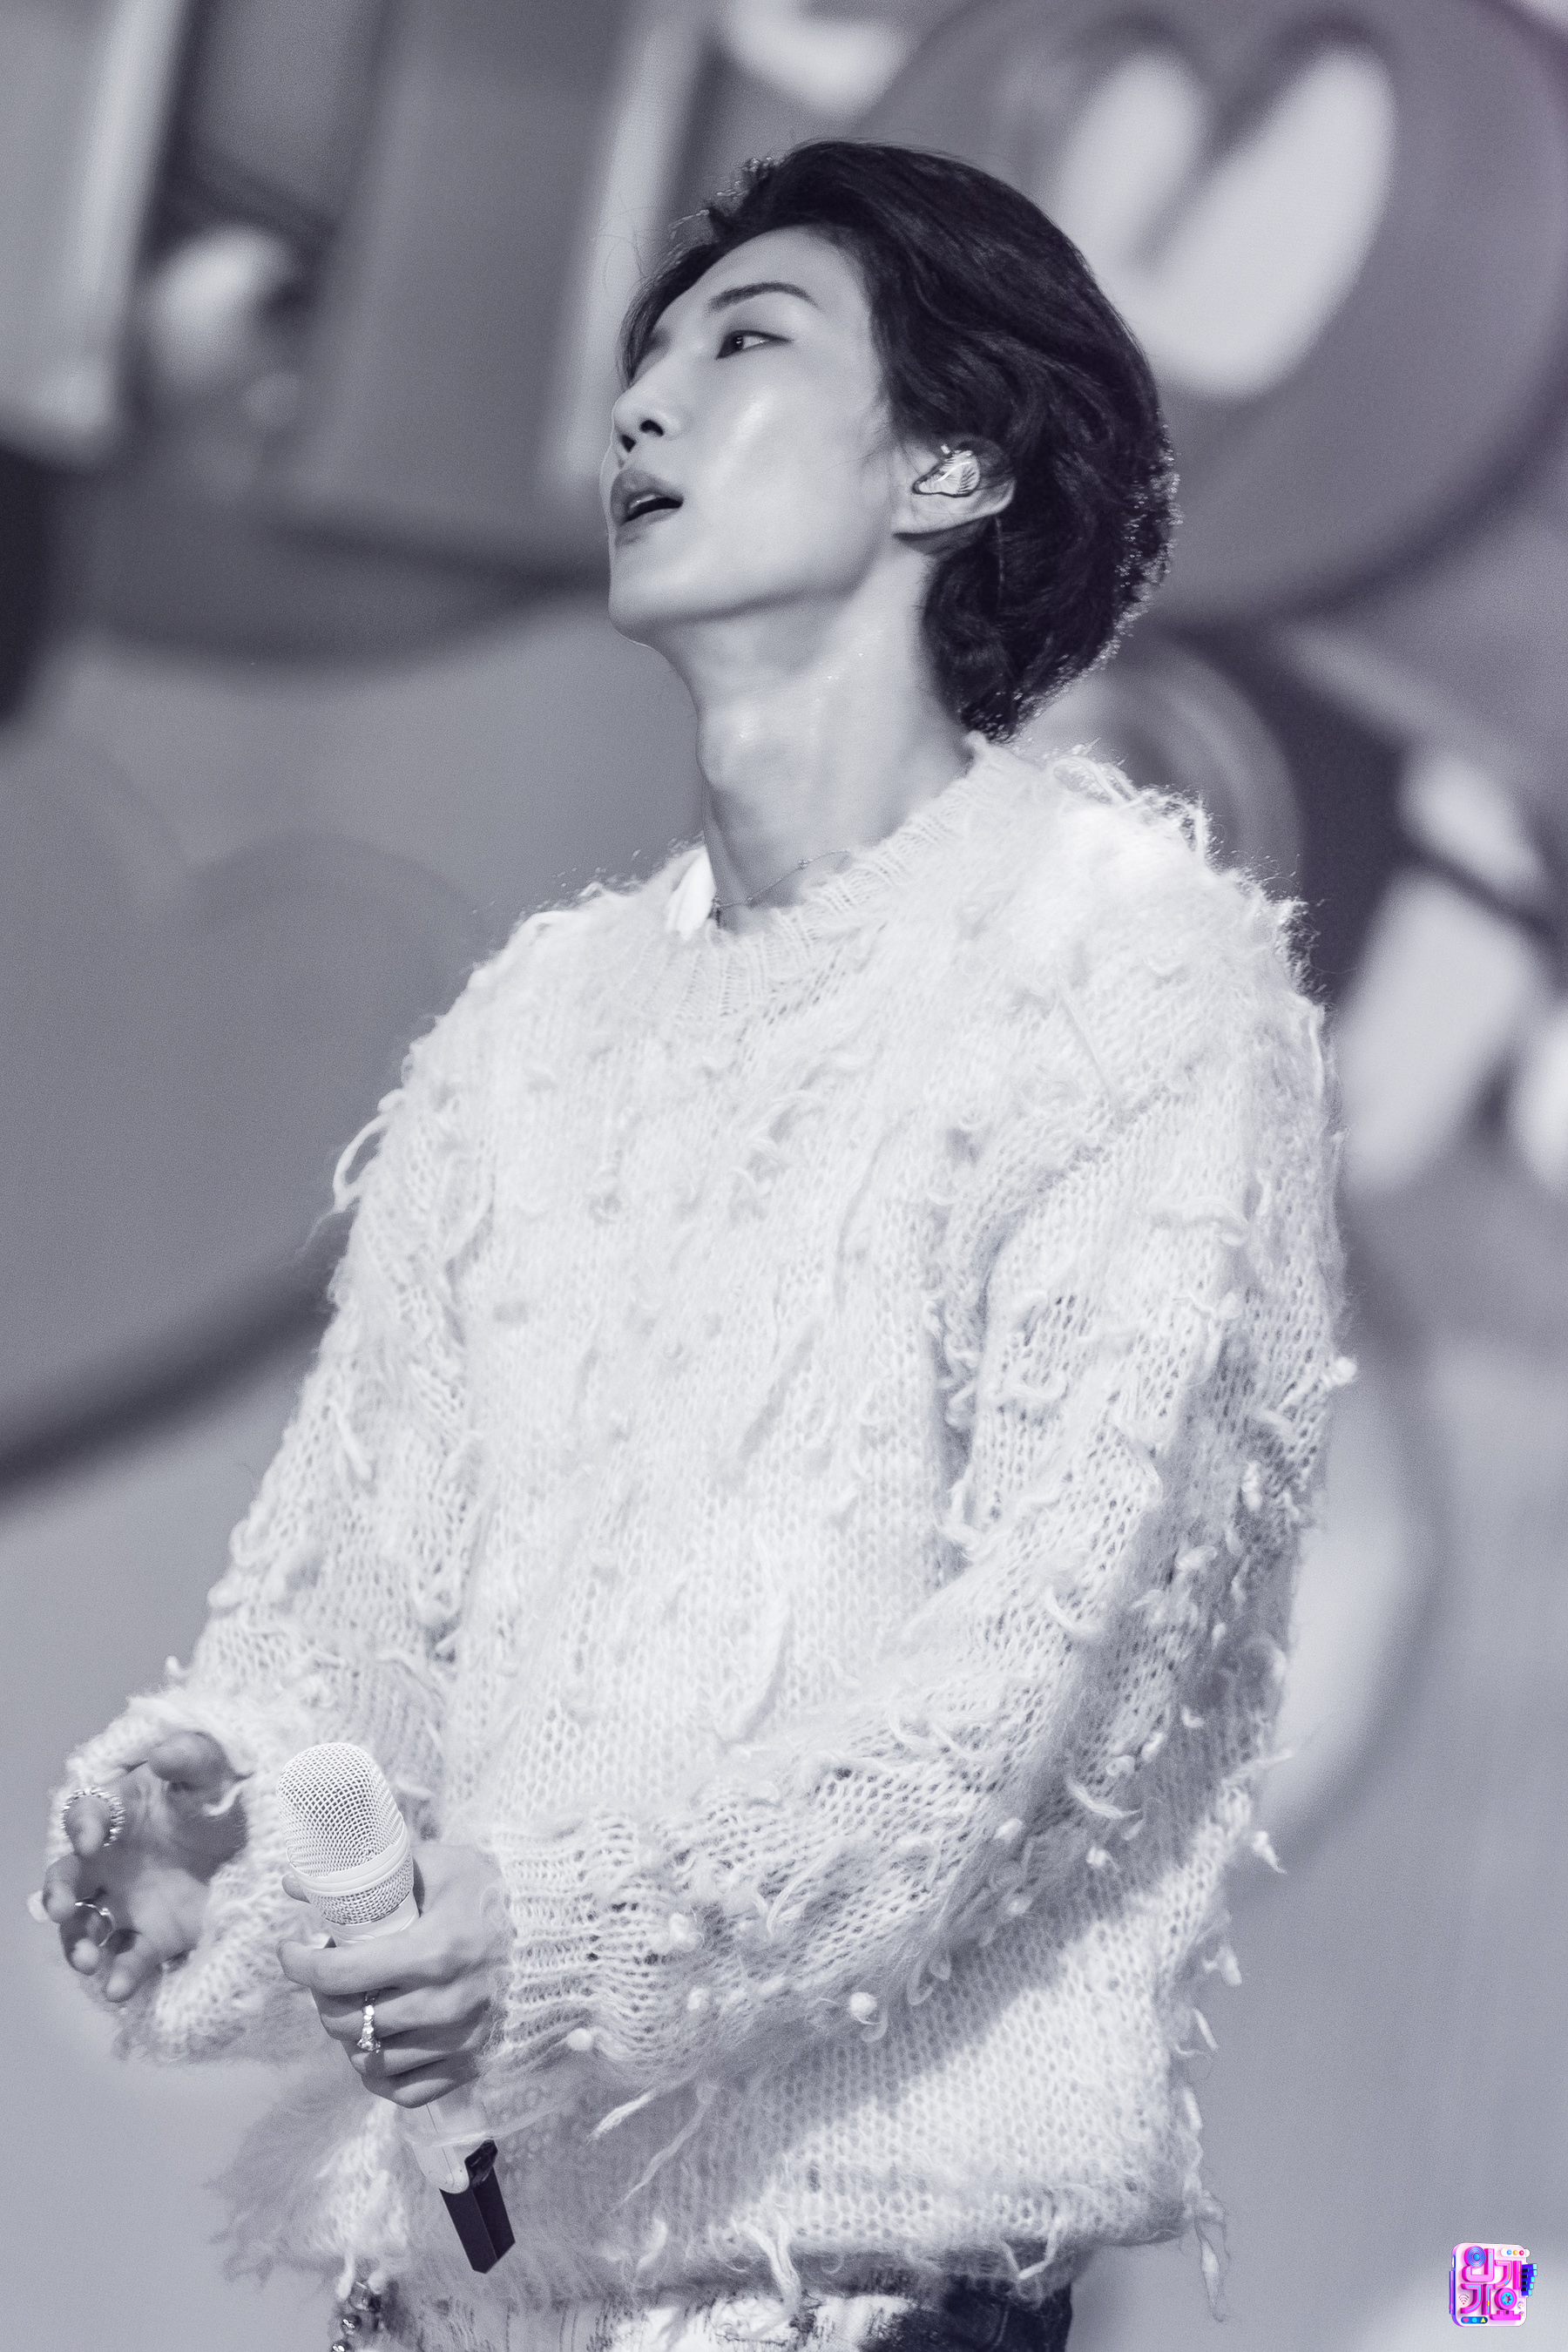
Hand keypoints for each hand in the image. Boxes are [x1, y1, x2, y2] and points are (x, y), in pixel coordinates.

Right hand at [40, 1731, 247, 2002]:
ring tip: (86, 1961)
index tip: (90, 1837)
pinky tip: (120, 1987)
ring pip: (85, 1927)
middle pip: (68, 1877)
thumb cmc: (220, 1795)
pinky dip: (121, 1974)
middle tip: (63, 1907)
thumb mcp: (215, 1771)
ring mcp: (126, 1902)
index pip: (86, 1814)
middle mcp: (110, 1861)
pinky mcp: (152, 1937)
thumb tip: (164, 1755)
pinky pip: (128, 1958)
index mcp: (118, 1813)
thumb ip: (192, 1759)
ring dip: (78, 1943)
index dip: (82, 1824)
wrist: (252, 1837)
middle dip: (59, 1892)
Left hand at [276, 1840, 511, 2109]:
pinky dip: (379, 2073)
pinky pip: (403, 2091)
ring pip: (369, 2060)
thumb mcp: (439, 1865)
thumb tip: (295, 1882)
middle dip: (322, 1997)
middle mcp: (444, 2005)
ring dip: (347, 2035)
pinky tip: (376, 2044)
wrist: (558, 1934)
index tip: (290, 1950)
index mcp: (434, 1951)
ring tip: (352, 2006)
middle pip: (348, 2020)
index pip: (342, 1973)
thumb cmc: (492, 1893)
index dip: (302, 1964)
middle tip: (326, 1974)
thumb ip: (372, 1870)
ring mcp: (457, 2041)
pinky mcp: (469, 2064)